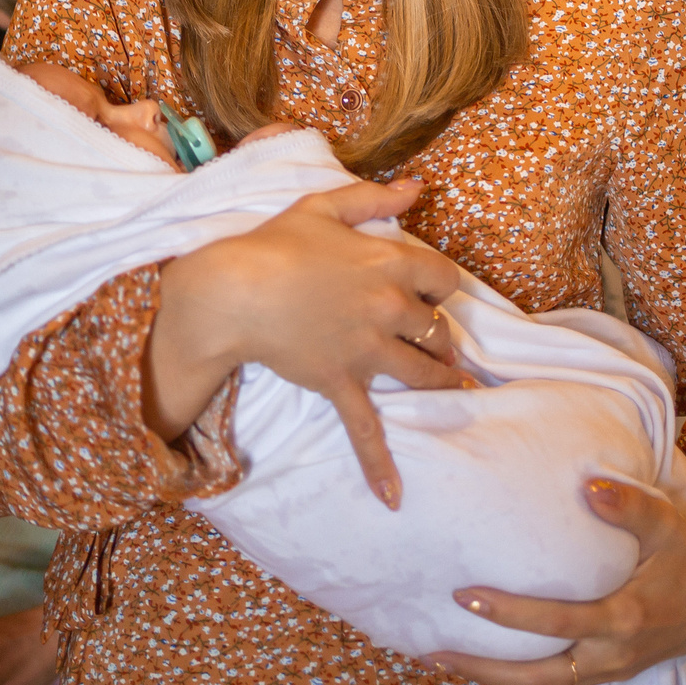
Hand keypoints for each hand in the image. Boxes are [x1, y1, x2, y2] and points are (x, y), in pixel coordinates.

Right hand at [150, 179, 467, 507]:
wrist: (232, 292)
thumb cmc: (275, 244)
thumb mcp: (324, 207)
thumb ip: (374, 198)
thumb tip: (416, 188)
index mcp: (391, 262)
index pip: (444, 277)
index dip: (442, 284)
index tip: (432, 289)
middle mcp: (389, 308)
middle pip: (438, 327)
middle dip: (440, 333)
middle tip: (437, 340)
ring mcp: (368, 350)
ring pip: (422, 372)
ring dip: (440, 379)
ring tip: (452, 386)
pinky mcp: (342, 382)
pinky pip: (366, 429)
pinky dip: (379, 463)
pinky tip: (393, 497)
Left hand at [425, 474, 685, 684]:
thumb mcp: (668, 527)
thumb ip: (630, 506)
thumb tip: (588, 485)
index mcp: (624, 620)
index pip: (557, 624)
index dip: (510, 614)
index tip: (466, 594)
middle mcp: (611, 656)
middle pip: (537, 679)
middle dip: (484, 669)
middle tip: (432, 654)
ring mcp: (608, 671)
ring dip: (492, 678)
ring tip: (442, 659)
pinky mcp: (605, 672)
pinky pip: (552, 681)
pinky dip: (516, 673)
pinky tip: (483, 655)